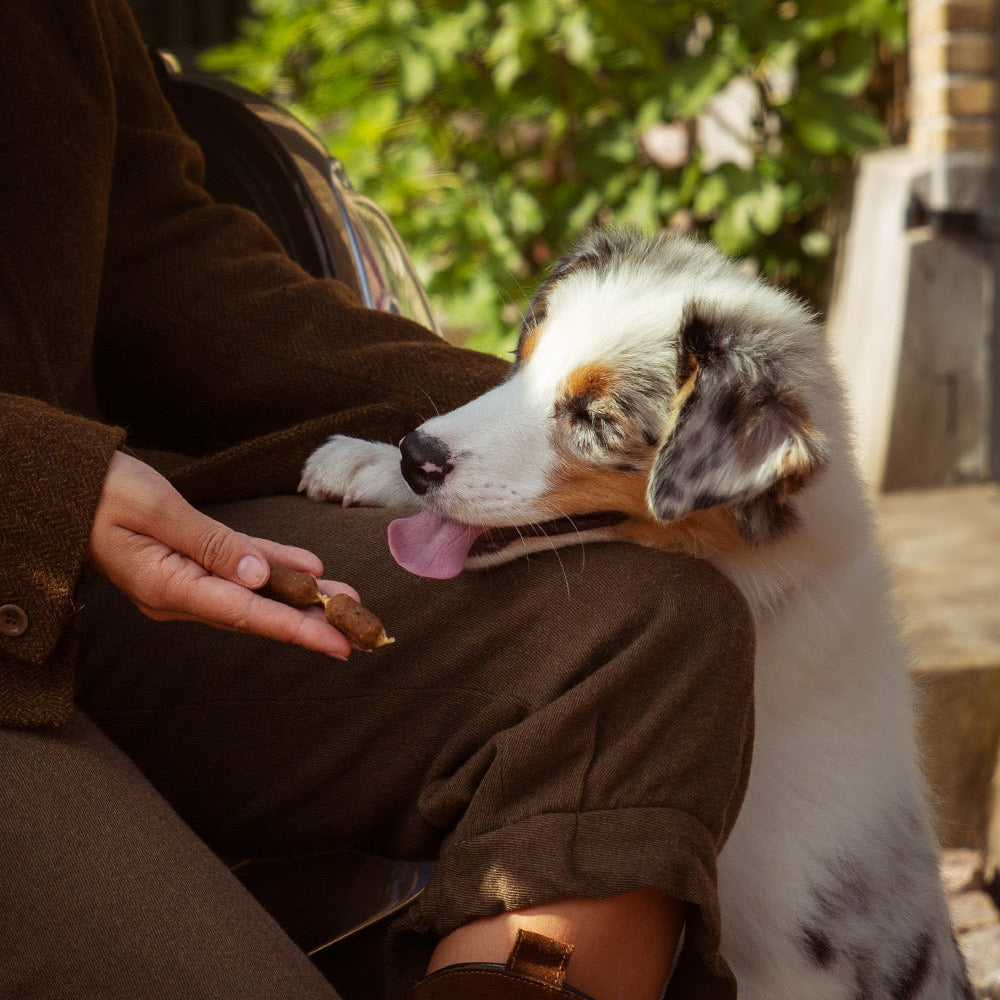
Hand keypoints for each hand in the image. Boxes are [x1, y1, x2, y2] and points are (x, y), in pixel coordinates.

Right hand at [87, 451, 357, 657]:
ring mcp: (185, 581)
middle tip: (361, 629)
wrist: (68, 485)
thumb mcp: (157, 511)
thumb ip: (211, 545)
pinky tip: (311, 571)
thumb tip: (260, 577)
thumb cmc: (103, 493)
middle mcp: (181, 594)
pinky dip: (276, 569)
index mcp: (169, 587)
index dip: (297, 630)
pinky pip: (241, 569)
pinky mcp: (189, 563)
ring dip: (301, 597)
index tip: (338, 643)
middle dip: (311, 621)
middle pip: (258, 612)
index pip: (247, 614)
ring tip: (347, 601)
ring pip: (255, 593)